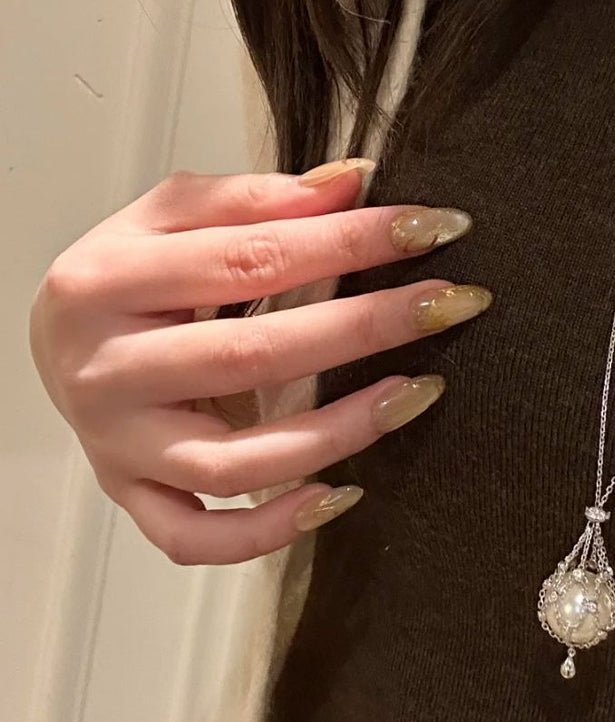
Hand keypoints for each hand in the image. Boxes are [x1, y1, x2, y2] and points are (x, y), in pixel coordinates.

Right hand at [28, 159, 488, 564]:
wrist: (57, 349)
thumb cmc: (124, 284)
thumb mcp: (167, 219)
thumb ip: (250, 199)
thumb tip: (351, 182)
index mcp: (105, 281)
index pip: (250, 255)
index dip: (350, 241)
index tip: (432, 228)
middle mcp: (104, 370)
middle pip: (252, 352)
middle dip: (366, 325)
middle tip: (450, 304)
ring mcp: (117, 446)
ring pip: (236, 460)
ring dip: (341, 430)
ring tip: (418, 391)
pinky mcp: (133, 498)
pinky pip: (198, 538)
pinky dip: (269, 530)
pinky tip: (341, 494)